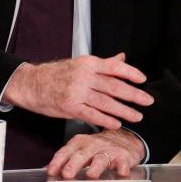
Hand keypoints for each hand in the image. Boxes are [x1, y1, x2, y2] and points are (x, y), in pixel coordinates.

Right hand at [3, 53, 154, 128]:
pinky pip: (92, 115)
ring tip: (137, 116)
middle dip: (133, 95)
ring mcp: (77, 92)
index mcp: (88, 63)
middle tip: (147, 101)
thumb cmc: (57, 74)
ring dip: (124, 111)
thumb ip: (104, 64)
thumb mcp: (81, 64)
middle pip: (114, 86)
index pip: (115, 67)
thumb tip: (122, 57)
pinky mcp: (70, 107)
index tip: (143, 80)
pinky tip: (116, 124)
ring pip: (106, 103)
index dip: (131, 73)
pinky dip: (105, 120)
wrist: (32, 83)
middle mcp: (84, 76)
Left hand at [46, 129, 145, 178]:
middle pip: (81, 155)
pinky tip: (121, 172)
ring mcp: (109, 150)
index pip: (65, 152)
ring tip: (92, 175)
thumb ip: (65, 162)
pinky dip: (122, 168)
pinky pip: (123, 163)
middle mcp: (93, 145)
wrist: (125, 142)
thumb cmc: (99, 150)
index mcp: (79, 144)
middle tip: (67, 174)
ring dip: (96, 167)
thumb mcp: (81, 152)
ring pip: (101, 159)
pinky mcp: (124, 157)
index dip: (57, 162)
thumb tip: (47, 171)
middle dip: (73, 165)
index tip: (51, 172)